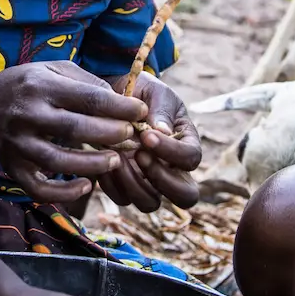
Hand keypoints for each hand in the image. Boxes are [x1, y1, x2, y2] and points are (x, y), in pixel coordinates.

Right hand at [0, 62, 147, 202]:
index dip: (119, 106)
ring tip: (115, 161)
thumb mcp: (49, 69)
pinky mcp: (13, 167)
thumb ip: (84, 81)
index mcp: (40, 86)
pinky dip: (64, 191)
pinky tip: (87, 185)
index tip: (140, 111)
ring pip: (59, 161)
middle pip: (75, 128)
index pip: (88, 97)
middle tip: (131, 137)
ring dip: (93, 164)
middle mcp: (27, 114)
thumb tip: (119, 100)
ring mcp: (18, 144)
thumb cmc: (23, 85)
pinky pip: (39, 188)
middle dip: (110, 134)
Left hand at [98, 72, 202, 210]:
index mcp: (186, 143)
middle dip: (162, 181)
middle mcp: (172, 168)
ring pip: (150, 203)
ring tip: (117, 157)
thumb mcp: (155, 93)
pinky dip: (112, 185)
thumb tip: (163, 132)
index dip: (171, 152)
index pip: (190, 159)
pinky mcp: (125, 186)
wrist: (115, 94)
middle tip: (140, 156)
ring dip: (133, 184)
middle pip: (185, 196)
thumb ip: (161, 110)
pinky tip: (103, 161)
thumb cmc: (142, 92)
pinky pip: (122, 198)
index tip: (146, 135)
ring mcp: (149, 181)